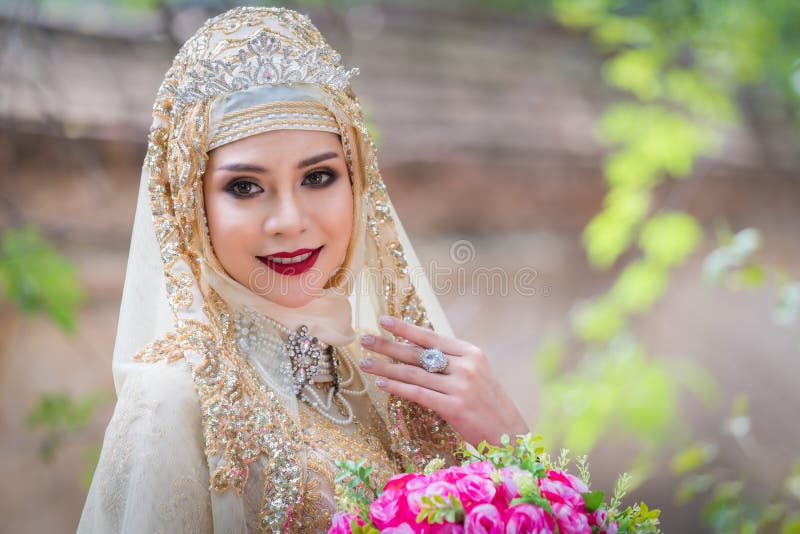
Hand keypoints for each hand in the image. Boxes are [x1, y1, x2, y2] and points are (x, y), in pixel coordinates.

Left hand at [357, 315, 528, 445]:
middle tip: (364, 339)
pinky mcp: (455, 407)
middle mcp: (467, 366)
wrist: (511, 436)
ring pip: (414, 373)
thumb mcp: (477, 376)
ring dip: (385, 367)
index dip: (406, 328)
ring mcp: (461, 386)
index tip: (383, 321)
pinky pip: (419, 394)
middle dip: (388, 345)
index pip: (432, 337)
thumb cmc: (489, 406)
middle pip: (419, 353)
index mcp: (472, 353)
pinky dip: (397, 387)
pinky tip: (381, 383)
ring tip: (364, 362)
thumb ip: (453, 363)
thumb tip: (418, 352)